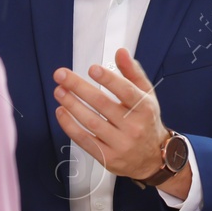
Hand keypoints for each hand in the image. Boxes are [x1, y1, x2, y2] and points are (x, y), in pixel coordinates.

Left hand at [54, 49, 170, 180]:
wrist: (153, 158)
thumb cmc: (146, 121)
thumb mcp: (146, 95)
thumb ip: (132, 73)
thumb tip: (120, 52)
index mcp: (145, 109)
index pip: (127, 92)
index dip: (109, 80)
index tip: (92, 69)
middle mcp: (134, 127)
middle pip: (103, 105)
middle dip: (79, 88)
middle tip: (61, 75)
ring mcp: (120, 144)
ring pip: (91, 122)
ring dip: (72, 105)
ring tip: (59, 91)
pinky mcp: (108, 158)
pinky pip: (84, 140)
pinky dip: (70, 126)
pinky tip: (61, 112)